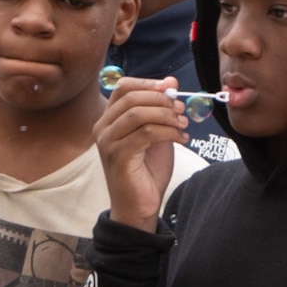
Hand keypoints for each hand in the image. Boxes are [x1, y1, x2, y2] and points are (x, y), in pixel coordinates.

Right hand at [94, 76, 185, 230]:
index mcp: (109, 119)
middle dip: (162, 100)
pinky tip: (181, 139)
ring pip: (138, 113)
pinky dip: (168, 132)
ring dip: (167, 116)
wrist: (139, 206)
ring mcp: (107, 142)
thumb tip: (171, 81)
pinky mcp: (118, 156)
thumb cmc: (147, 170)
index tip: (172, 89)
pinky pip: (146, 133)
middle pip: (132, 97)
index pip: (123, 87)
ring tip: (183, 126)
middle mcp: (103, 127)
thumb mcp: (159, 133)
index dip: (149, 83)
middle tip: (182, 110)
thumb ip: (162, 109)